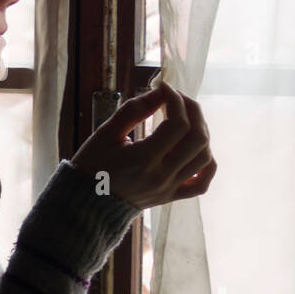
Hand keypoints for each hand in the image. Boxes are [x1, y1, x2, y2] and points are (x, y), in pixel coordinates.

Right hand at [70, 81, 215, 208]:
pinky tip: (198, 148)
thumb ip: (132, 111)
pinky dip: (207, 164)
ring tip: (185, 118)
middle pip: (197, 138)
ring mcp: (169, 188)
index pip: (177, 124)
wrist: (87, 205)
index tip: (163, 88)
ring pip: (204, 157)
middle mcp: (161, 176)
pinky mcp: (171, 196)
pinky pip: (202, 184)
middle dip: (192, 110)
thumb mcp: (105, 134)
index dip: (175, 100)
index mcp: (142, 159)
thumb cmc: (92, 166)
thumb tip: (158, 92)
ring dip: (201, 131)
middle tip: (177, 98)